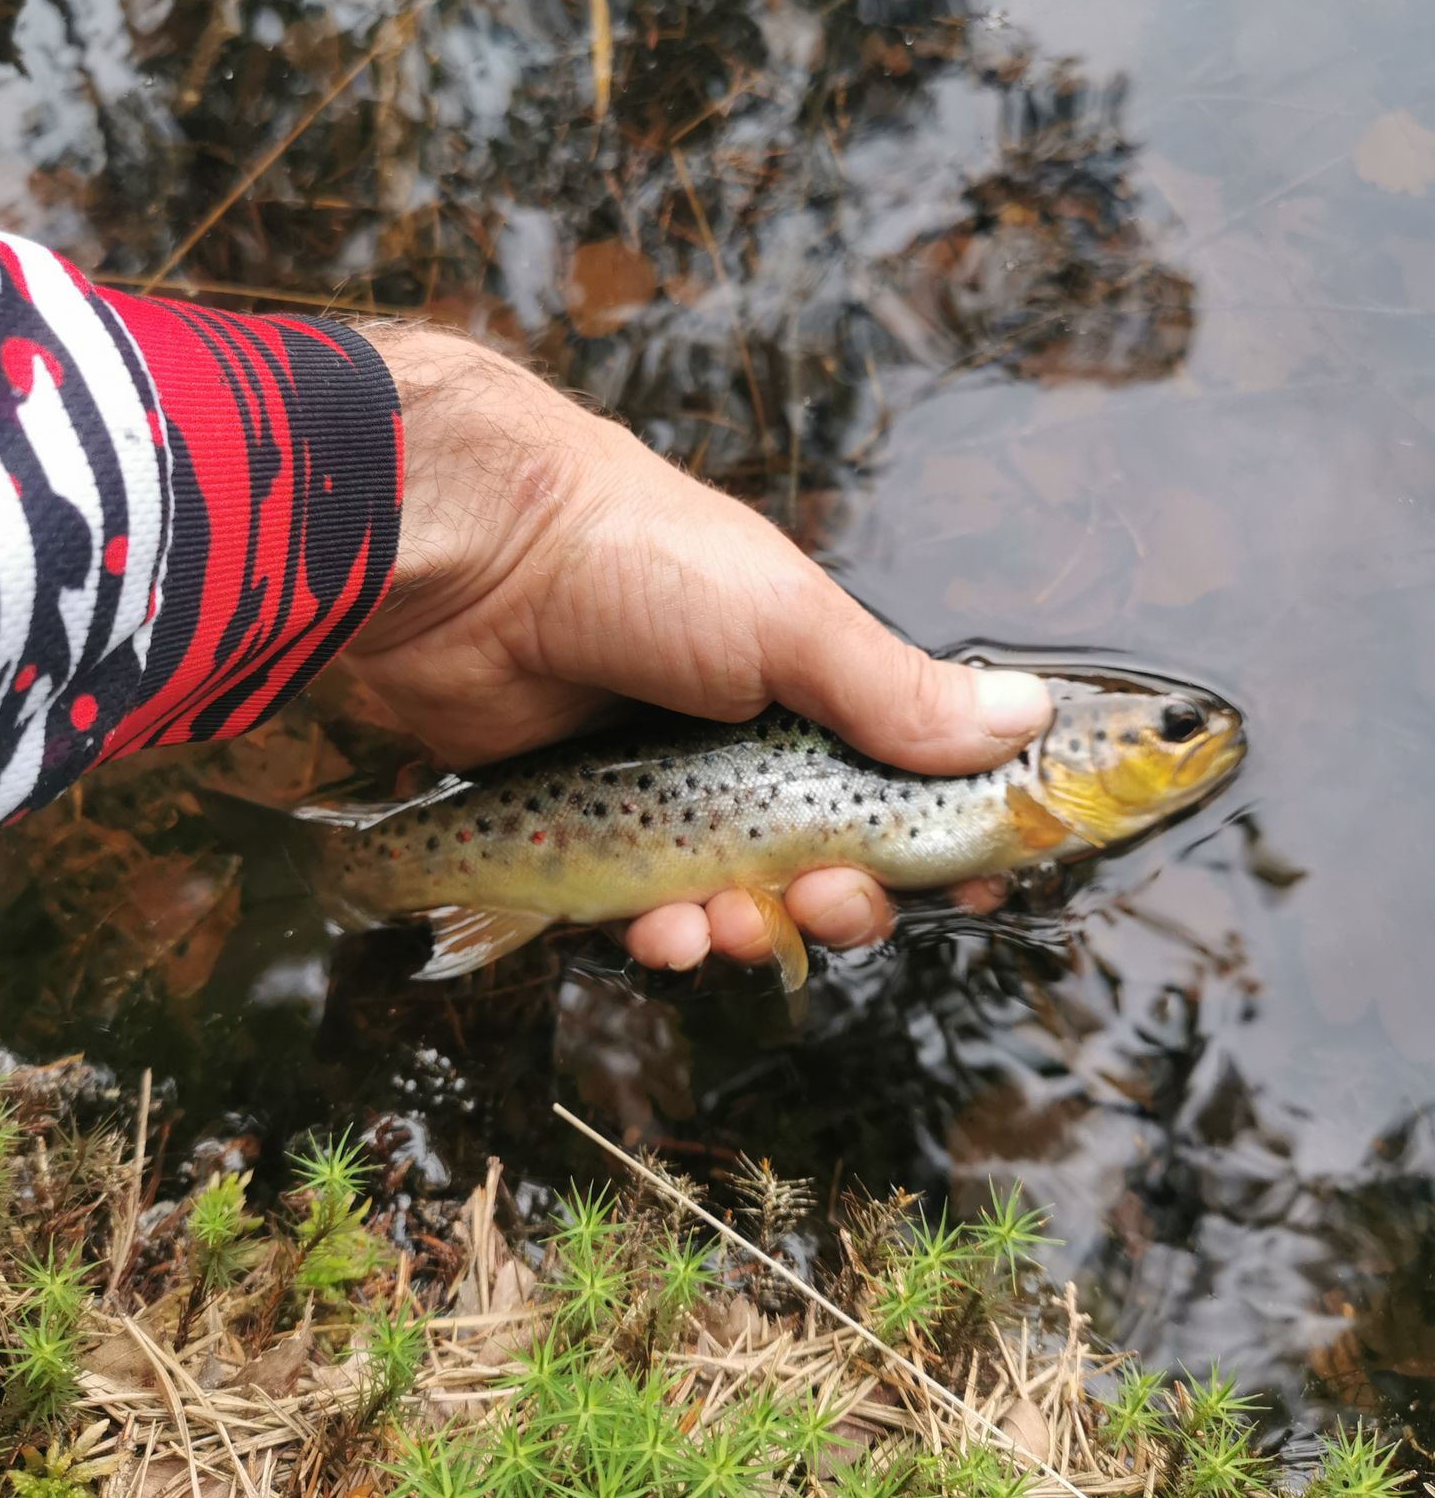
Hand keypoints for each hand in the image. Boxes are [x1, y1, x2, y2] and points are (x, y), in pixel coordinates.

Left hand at [344, 325, 1049, 970]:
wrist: (471, 560)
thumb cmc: (639, 560)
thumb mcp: (788, 622)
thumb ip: (897, 692)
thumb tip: (1027, 718)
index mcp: (811, 689)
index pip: (903, 783)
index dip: (942, 844)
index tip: (971, 891)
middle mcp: (747, 747)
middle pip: (827, 865)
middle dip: (840, 903)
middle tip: (825, 901)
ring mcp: (666, 795)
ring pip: (739, 906)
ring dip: (750, 933)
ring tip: (727, 924)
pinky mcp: (588, 833)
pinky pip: (647, 915)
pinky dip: (665, 937)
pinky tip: (662, 932)